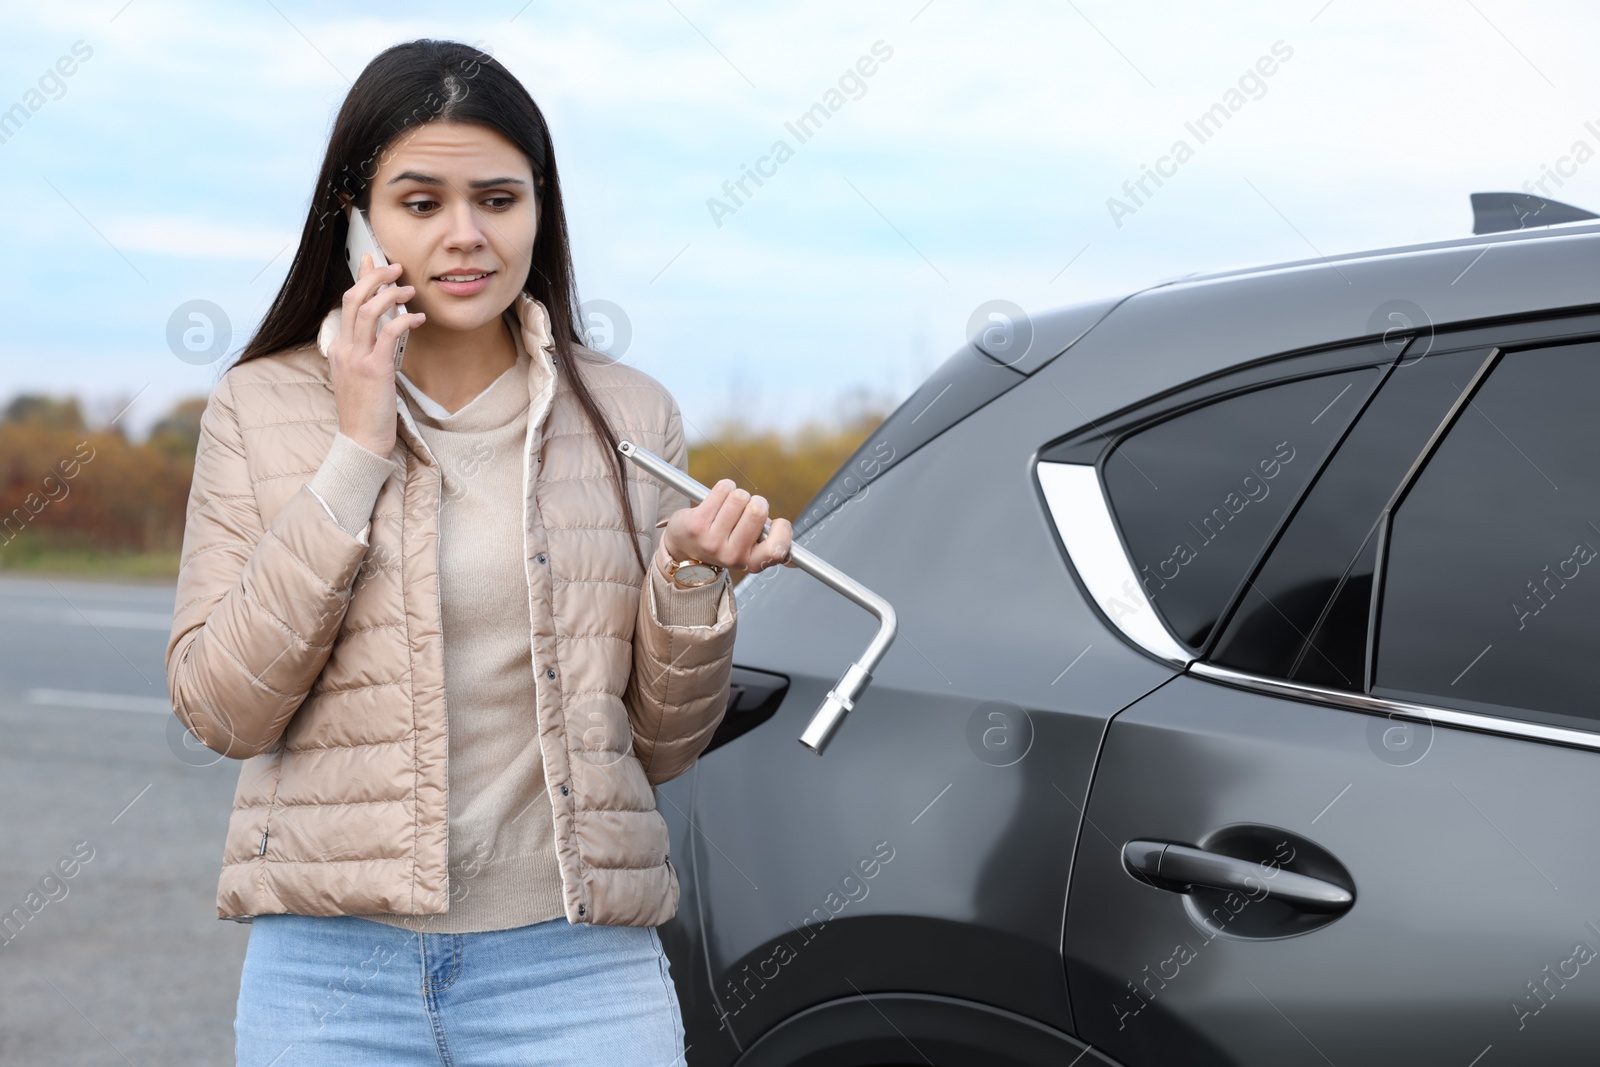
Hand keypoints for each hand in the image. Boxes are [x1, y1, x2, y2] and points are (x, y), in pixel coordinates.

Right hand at [327, 253, 425, 456]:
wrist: (361, 441)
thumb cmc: (365, 412)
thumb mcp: (359, 376)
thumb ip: (364, 353)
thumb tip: (378, 335)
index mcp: (339, 348)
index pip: (348, 303)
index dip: (361, 279)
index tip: (373, 261)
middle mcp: (344, 348)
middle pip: (354, 298)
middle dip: (375, 276)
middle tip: (397, 268)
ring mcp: (356, 358)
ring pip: (368, 309)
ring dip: (391, 294)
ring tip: (410, 290)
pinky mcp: (374, 370)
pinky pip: (388, 333)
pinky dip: (404, 320)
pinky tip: (419, 318)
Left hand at [659, 479, 797, 575]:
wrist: (684, 547)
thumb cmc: (724, 542)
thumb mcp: (748, 550)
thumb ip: (771, 548)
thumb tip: (795, 563)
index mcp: (751, 562)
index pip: (778, 548)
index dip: (782, 528)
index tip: (774, 523)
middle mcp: (732, 556)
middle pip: (758, 510)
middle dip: (755, 502)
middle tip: (744, 511)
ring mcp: (712, 541)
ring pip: (740, 497)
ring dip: (737, 494)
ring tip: (727, 507)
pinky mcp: (696, 524)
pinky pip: (723, 490)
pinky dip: (724, 487)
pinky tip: (717, 498)